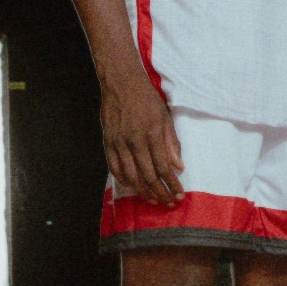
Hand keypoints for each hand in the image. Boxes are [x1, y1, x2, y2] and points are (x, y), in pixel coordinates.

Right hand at [100, 70, 183, 205]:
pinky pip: (115, 167)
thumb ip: (172, 143)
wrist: (121, 83)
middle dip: (160, 193)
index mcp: (152, 135)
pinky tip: (133, 186)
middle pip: (148, 176)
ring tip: (153, 200)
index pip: (164, 168)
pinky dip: (124, 180)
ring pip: (131, 176)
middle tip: (169, 202)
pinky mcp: (108, 142)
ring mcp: (119, 143)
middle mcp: (134, 142)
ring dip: (143, 191)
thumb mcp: (165, 118)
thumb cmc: (147, 99)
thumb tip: (179, 167)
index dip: (172, 185)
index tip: (179, 195)